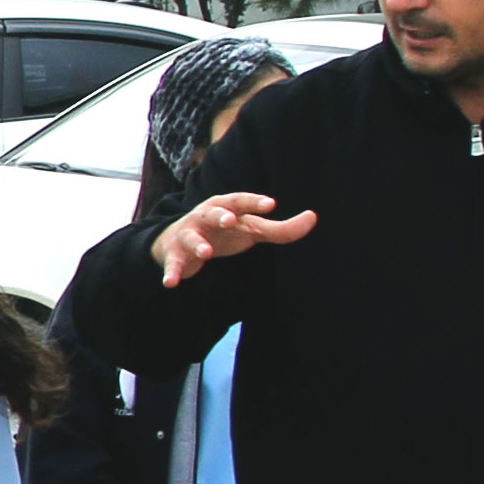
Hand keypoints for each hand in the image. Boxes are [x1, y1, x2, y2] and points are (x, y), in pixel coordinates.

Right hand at [154, 192, 316, 284]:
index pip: (240, 201)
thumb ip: (280, 228)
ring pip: (191, 238)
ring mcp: (188, 235)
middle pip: (212, 213)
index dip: (253, 202)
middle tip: (230, 221)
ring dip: (198, 245)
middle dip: (220, 216)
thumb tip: (313, 218)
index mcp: (226, 207)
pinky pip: (173, 263)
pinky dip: (171, 272)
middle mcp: (204, 217)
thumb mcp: (250, 228)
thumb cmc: (222, 232)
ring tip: (206, 253)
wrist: (177, 241)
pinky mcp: (174, 254)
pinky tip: (171, 283)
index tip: (270, 205)